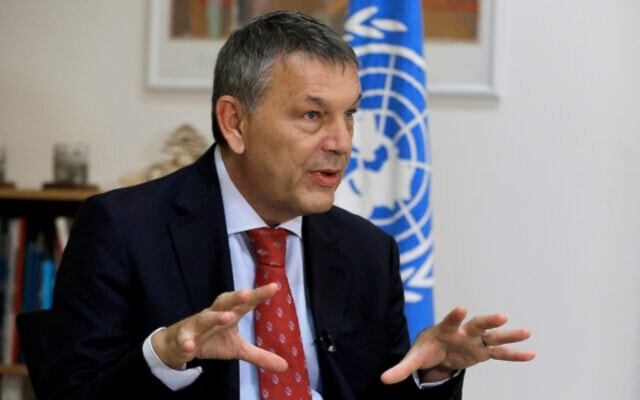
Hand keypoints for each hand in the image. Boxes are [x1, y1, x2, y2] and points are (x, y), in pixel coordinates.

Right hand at [151, 283, 286, 372]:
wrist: (178, 344)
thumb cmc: (212, 339)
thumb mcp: (237, 348)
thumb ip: (260, 355)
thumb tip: (286, 366)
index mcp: (229, 314)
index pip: (246, 303)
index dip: (258, 295)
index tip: (275, 287)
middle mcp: (214, 315)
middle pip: (225, 302)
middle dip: (235, 298)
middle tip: (247, 293)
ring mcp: (197, 325)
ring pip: (205, 318)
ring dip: (215, 317)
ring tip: (227, 317)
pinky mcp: (183, 338)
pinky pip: (183, 339)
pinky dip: (185, 341)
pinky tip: (189, 346)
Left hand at [381, 306, 535, 383]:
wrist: (437, 348)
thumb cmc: (426, 349)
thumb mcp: (414, 358)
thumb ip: (401, 369)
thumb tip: (383, 380)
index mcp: (445, 330)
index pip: (450, 321)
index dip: (455, 315)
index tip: (462, 308)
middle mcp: (463, 332)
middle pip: (477, 324)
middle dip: (488, 321)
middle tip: (502, 316)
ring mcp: (475, 341)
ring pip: (494, 337)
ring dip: (509, 335)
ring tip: (527, 332)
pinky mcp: (483, 352)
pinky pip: (500, 354)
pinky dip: (515, 355)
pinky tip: (531, 354)